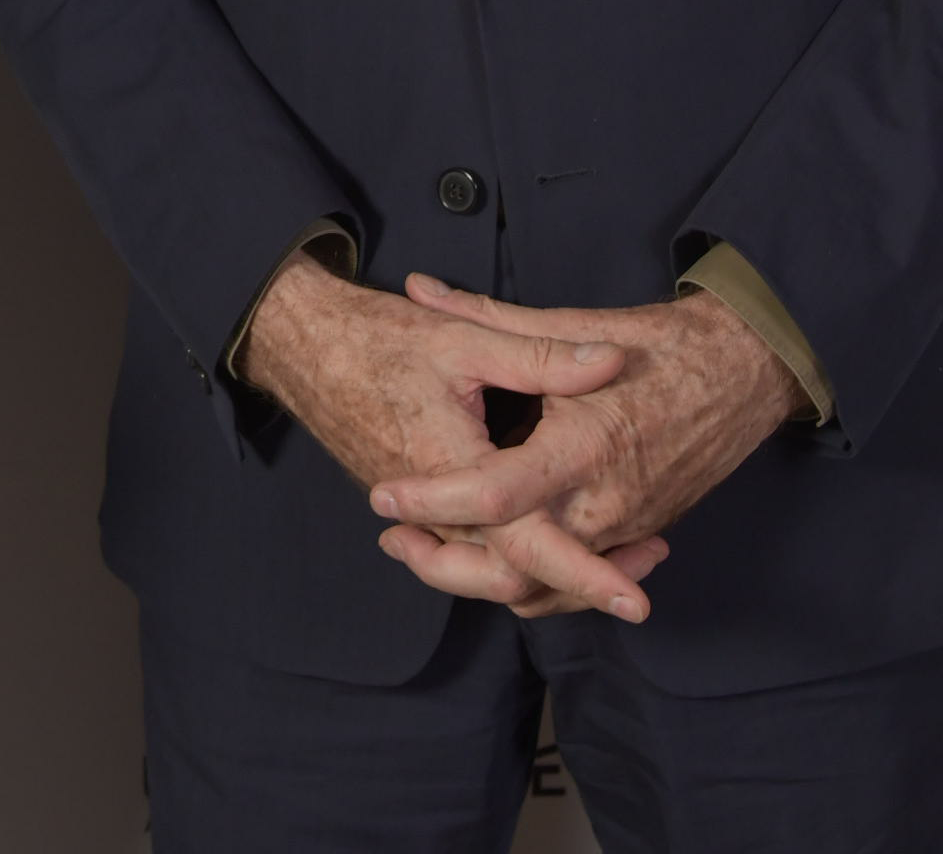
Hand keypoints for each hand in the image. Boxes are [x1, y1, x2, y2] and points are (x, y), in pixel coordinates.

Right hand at [235, 252, 661, 620]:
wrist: (304, 348)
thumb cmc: (380, 340)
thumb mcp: (465, 340)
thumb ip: (541, 355)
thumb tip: (614, 361)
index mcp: (457, 472)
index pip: (531, 545)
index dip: (587, 576)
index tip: (635, 602)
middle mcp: (438, 511)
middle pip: (513, 581)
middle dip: (579, 587)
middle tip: (638, 582)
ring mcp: (424, 515)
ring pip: (490, 575)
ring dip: (548, 576)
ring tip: (608, 560)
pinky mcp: (417, 510)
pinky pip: (469, 554)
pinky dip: (511, 559)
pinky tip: (546, 536)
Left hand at [366, 279, 799, 618]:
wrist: (747, 372)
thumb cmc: (662, 344)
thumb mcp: (573, 324)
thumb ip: (488, 317)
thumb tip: (420, 289)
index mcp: (584, 447)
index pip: (493, 495)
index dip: (431, 501)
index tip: (382, 497)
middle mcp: (605, 502)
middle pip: (511, 566)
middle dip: (444, 565)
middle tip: (393, 540)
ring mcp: (627, 528)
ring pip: (544, 588)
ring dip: (483, 580)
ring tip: (426, 550)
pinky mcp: (640, 536)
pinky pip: (577, 581)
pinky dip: (534, 580)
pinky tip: (494, 555)